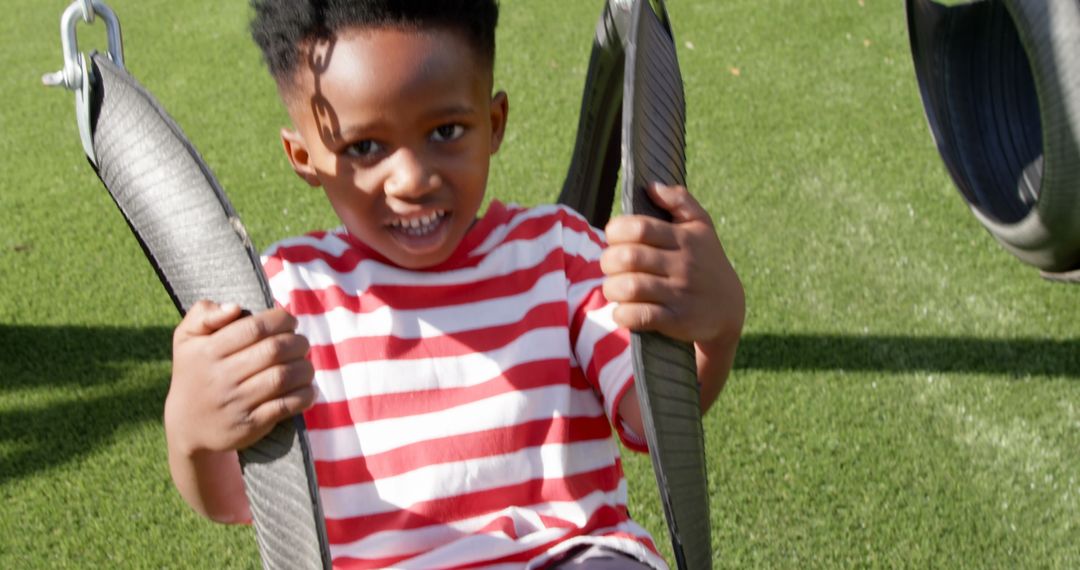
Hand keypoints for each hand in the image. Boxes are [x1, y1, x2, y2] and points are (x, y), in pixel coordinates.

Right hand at [164, 301, 316, 455]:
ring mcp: (237, 402)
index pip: (255, 328)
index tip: (289, 321)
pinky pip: (286, 406)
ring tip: (305, 364)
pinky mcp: (251, 424)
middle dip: (297, 342)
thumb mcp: (186, 338)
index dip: (281, 320)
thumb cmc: (194, 372)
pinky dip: (305, 394)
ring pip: (283, 377)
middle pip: (274, 351)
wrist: (187, 425)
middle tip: (301, 343)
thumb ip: (204, 313)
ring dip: (304, 367)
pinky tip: (308, 388)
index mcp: (209, 351)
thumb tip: (235, 307)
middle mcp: (222, 376)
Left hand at [600, 182, 743, 344]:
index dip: (616, 231)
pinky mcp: (677, 321)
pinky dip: (622, 314)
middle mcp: (683, 265)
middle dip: (608, 261)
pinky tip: (623, 310)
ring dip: (612, 288)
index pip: (639, 228)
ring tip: (614, 288)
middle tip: (610, 266)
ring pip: (630, 287)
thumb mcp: (701, 227)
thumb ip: (679, 201)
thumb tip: (651, 186)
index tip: (614, 238)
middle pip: (628, 258)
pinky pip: (640, 317)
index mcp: (684, 239)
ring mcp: (680, 294)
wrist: (729, 309)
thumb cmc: (705, 262)